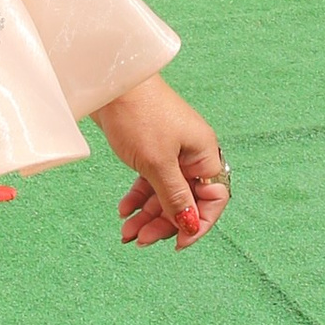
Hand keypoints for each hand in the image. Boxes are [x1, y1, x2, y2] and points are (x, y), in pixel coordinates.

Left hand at [94, 76, 230, 249]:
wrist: (111, 82)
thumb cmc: (139, 116)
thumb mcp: (157, 164)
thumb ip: (175, 197)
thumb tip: (190, 225)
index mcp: (204, 155)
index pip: (213, 200)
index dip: (198, 224)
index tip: (178, 243)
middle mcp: (192, 155)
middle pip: (186, 200)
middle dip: (165, 223)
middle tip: (141, 240)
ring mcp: (171, 152)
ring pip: (164, 194)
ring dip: (147, 215)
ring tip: (126, 232)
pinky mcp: (151, 149)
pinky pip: (150, 182)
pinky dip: (138, 198)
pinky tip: (123, 211)